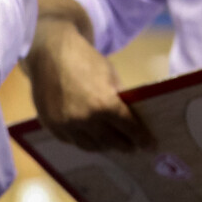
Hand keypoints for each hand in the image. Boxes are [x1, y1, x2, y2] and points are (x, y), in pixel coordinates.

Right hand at [25, 19, 151, 151]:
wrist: (51, 54)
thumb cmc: (85, 60)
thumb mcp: (109, 76)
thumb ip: (118, 99)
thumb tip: (128, 118)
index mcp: (104, 104)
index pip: (129, 127)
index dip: (141, 138)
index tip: (150, 146)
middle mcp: (85, 119)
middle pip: (110, 141)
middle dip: (124, 145)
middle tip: (132, 148)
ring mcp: (66, 125)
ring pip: (90, 146)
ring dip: (103, 146)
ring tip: (111, 145)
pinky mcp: (52, 126)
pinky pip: (71, 141)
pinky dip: (83, 140)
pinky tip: (90, 138)